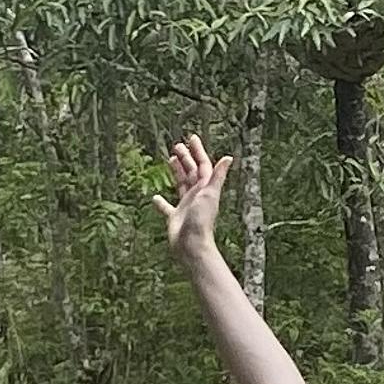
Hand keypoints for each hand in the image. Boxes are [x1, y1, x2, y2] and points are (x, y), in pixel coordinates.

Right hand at [159, 133, 231, 263]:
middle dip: (186, 158)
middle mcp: (196, 195)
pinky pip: (167, 207)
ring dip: (176, 172)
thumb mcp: (210, 194)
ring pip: (181, 184)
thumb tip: (229, 157)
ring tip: (170, 160)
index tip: (191, 138)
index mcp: (205, 188)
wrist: (192, 245)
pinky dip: (161, 203)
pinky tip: (155, 197)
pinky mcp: (175, 217)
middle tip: (177, 145)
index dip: (197, 151)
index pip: (203, 165)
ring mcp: (186, 206)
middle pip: (191, 172)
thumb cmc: (202, 220)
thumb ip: (218, 176)